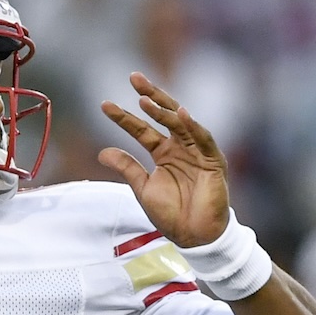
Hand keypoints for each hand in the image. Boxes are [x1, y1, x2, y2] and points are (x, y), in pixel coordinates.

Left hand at [99, 72, 231, 247]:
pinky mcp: (213, 161)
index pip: (141, 129)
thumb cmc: (171, 215)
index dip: (123, 117)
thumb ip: (127, 168)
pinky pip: (203, 139)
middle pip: (163, 116)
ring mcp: (197, 152)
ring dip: (165, 110)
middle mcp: (180, 148)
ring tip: (146, 99)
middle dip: (150, 96)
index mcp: (163, 153)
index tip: (104, 104)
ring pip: (181, 124)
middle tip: (133, 77)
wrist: (194, 236)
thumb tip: (101, 152)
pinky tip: (180, 113)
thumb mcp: (143, 188)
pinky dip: (193, 126)